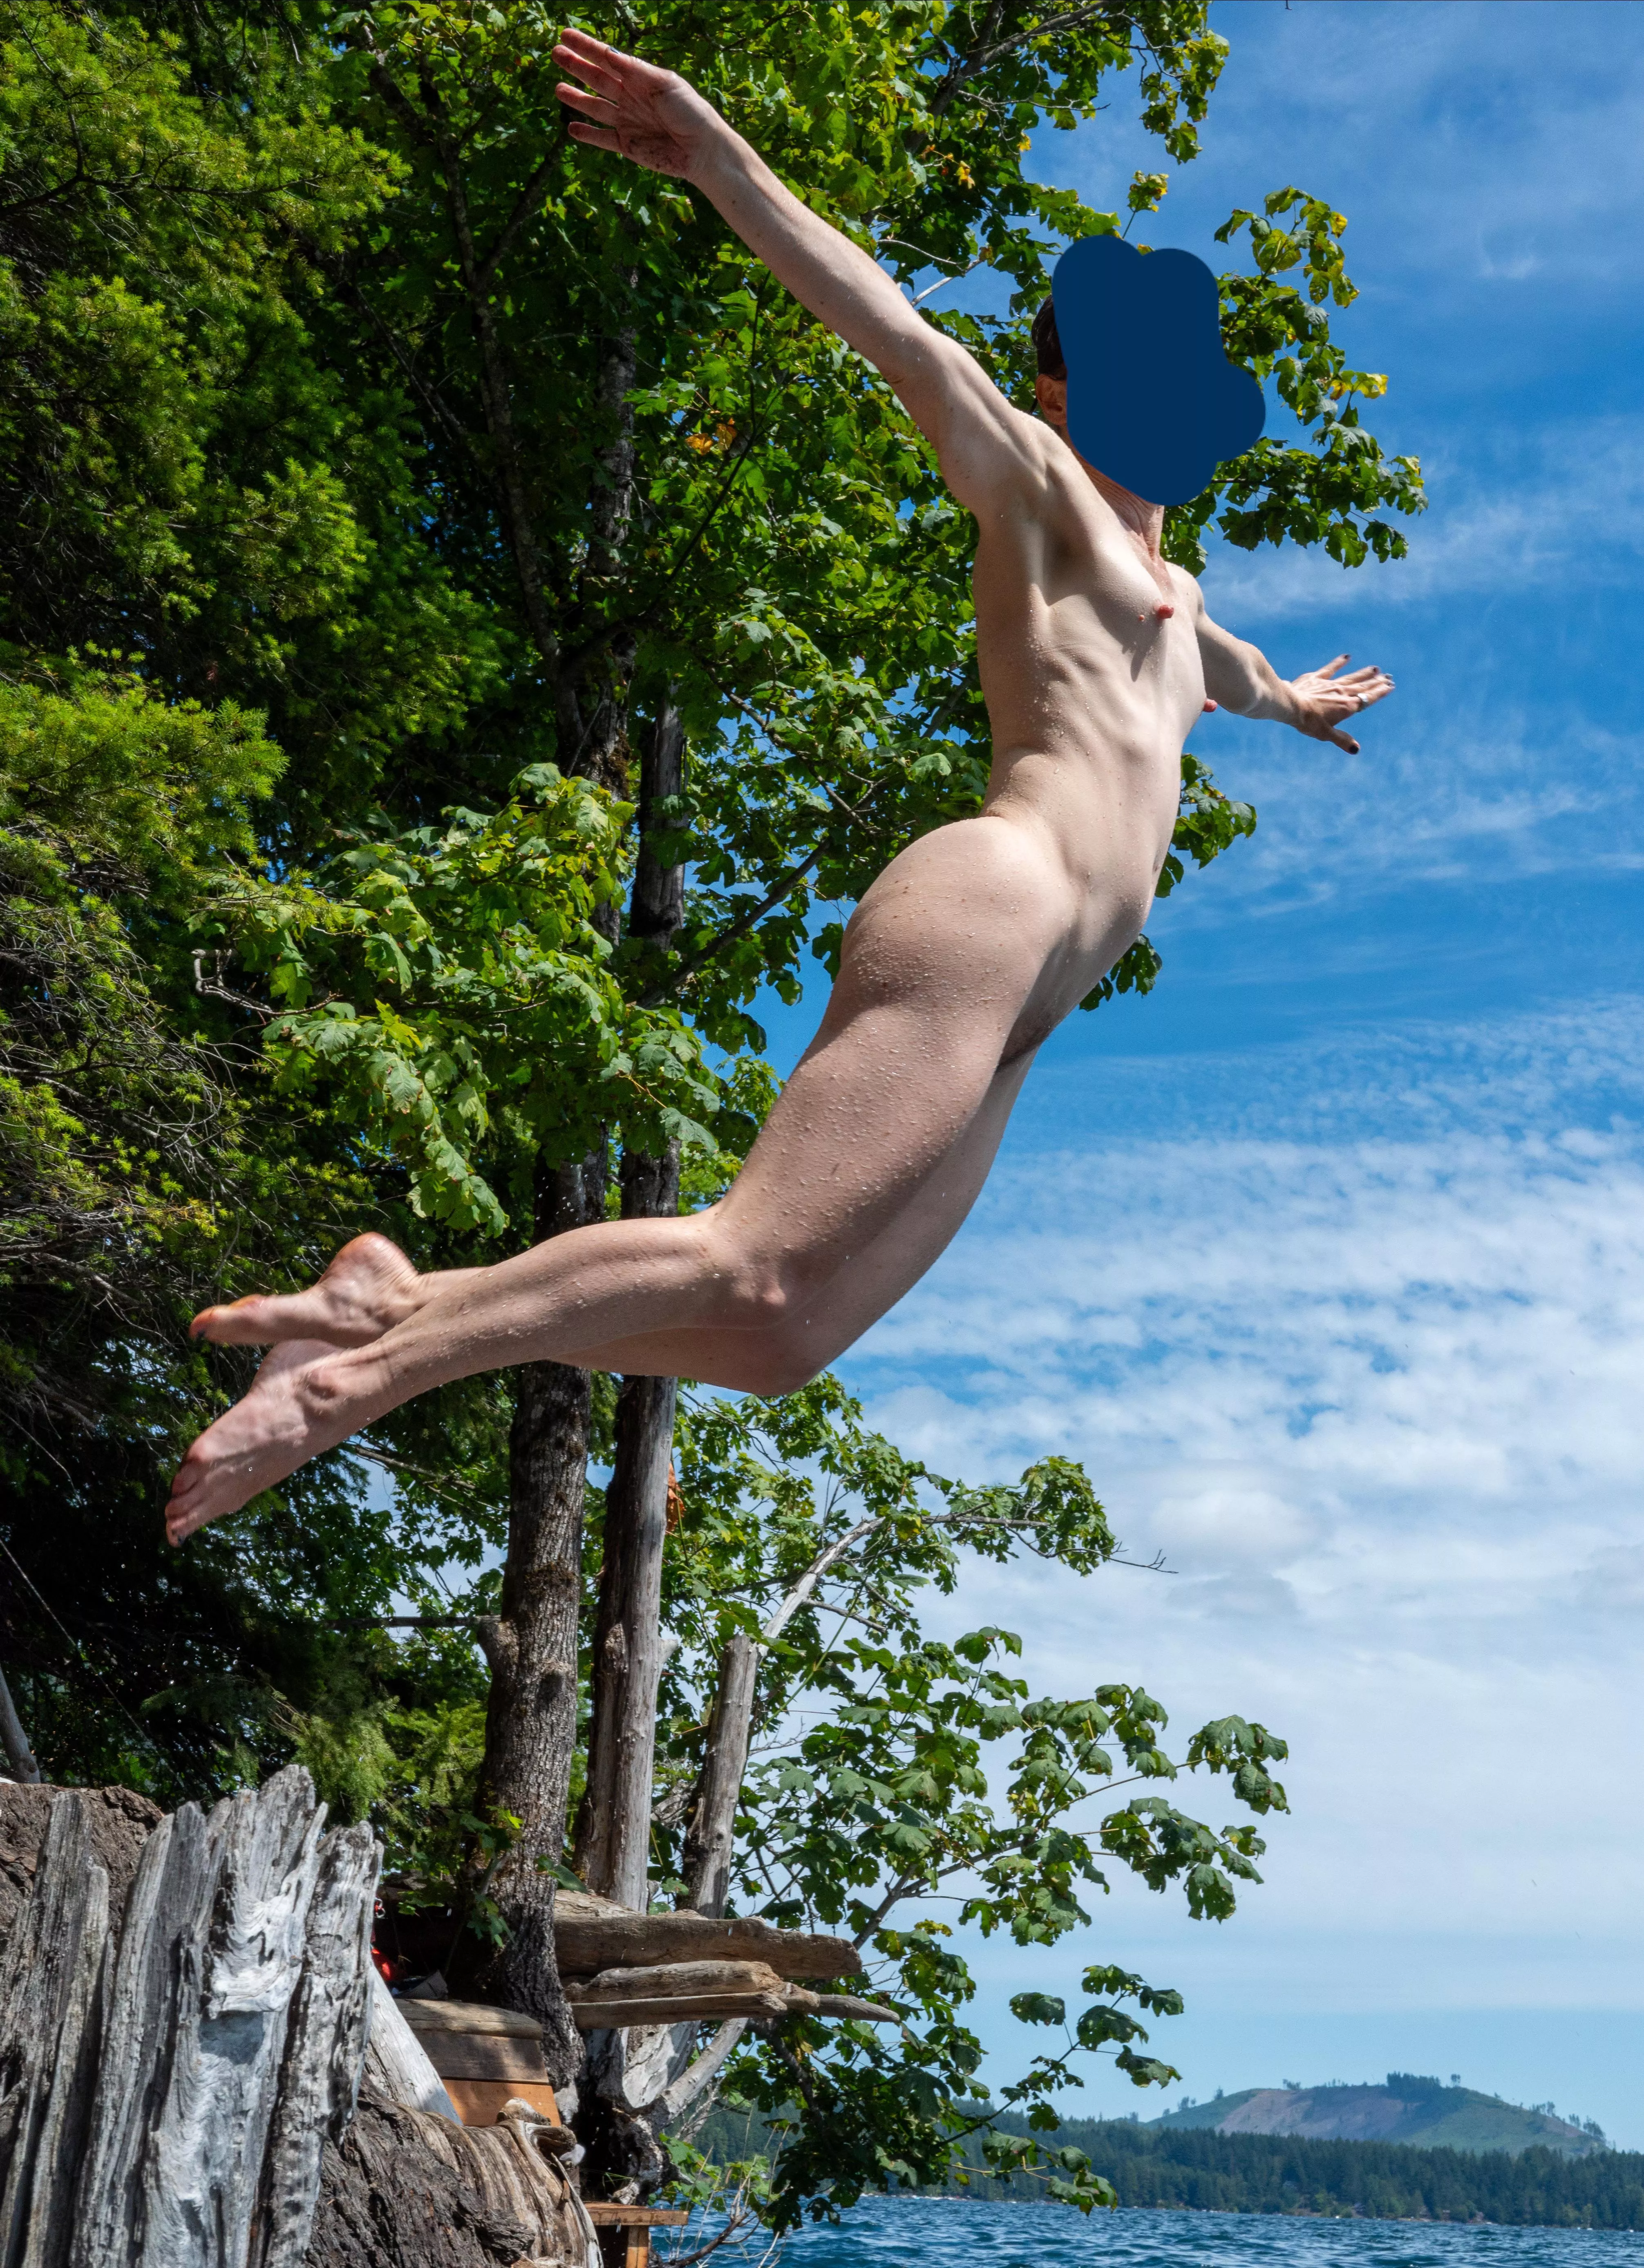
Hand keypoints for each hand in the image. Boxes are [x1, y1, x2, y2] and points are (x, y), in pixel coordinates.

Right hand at [553, 29, 725, 180]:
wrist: (702, 150)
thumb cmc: (690, 111)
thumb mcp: (664, 83)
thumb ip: (636, 70)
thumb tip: (608, 54)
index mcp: (640, 78)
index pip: (608, 59)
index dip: (587, 47)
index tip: (566, 35)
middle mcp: (631, 98)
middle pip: (598, 79)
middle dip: (577, 66)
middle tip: (556, 53)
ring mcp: (627, 122)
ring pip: (596, 107)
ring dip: (577, 98)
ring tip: (558, 89)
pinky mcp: (628, 146)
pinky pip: (602, 139)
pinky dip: (588, 135)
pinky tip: (572, 128)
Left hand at [1287, 653, 1394, 754]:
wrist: (1290, 705)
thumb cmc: (1308, 722)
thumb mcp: (1326, 734)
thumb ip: (1342, 740)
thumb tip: (1356, 750)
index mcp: (1347, 707)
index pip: (1368, 699)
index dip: (1380, 692)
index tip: (1390, 686)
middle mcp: (1342, 693)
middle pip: (1363, 687)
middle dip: (1376, 682)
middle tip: (1388, 676)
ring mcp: (1330, 684)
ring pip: (1352, 677)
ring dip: (1364, 673)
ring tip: (1375, 669)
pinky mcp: (1317, 678)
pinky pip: (1331, 668)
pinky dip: (1340, 662)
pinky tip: (1347, 656)